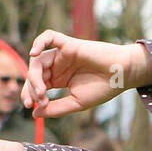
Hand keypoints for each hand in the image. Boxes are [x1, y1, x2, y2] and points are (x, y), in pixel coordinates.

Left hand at [23, 31, 151, 118]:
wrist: (121, 75)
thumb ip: (56, 108)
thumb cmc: (103, 89)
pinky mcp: (68, 44)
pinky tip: (34, 53)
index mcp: (59, 79)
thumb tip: (35, 114)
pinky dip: (38, 42)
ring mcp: (62, 54)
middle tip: (35, 101)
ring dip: (34, 75)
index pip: (37, 84)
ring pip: (38, 59)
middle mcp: (58, 65)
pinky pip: (49, 37)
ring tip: (42, 90)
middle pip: (34, 73)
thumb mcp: (76, 103)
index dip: (30, 95)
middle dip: (30, 87)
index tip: (31, 107)